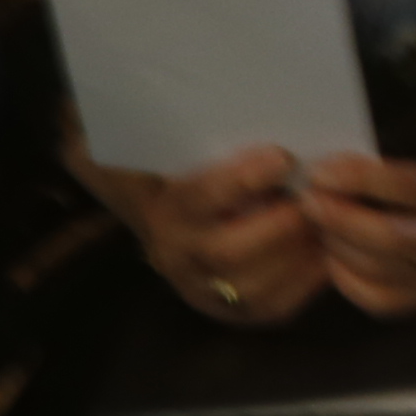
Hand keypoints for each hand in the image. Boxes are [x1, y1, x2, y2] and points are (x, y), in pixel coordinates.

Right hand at [73, 133, 325, 326]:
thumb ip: (110, 121)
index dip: (240, 181)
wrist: (159, 214)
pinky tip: (326, 249)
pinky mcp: (233, 310)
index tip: (279, 157)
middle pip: (230, 254)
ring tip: (328, 220)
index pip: (198, 200)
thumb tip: (87, 105)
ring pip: (255, 287)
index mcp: (161, 211)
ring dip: (297, 256)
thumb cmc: (161, 165)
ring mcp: (205, 290)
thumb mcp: (128, 140)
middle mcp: (179, 256)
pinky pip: (274, 308)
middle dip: (278, 226)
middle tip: (315, 196)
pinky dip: (306, 283)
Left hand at [296, 151, 415, 319]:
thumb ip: (396, 163)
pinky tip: (334, 257)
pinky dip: (348, 279)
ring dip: (338, 245)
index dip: (360, 178)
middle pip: (392, 238)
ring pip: (381, 270)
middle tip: (308, 201)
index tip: (321, 171)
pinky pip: (380, 300)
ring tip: (318, 224)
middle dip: (340, 218)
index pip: (410, 186)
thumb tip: (332, 170)